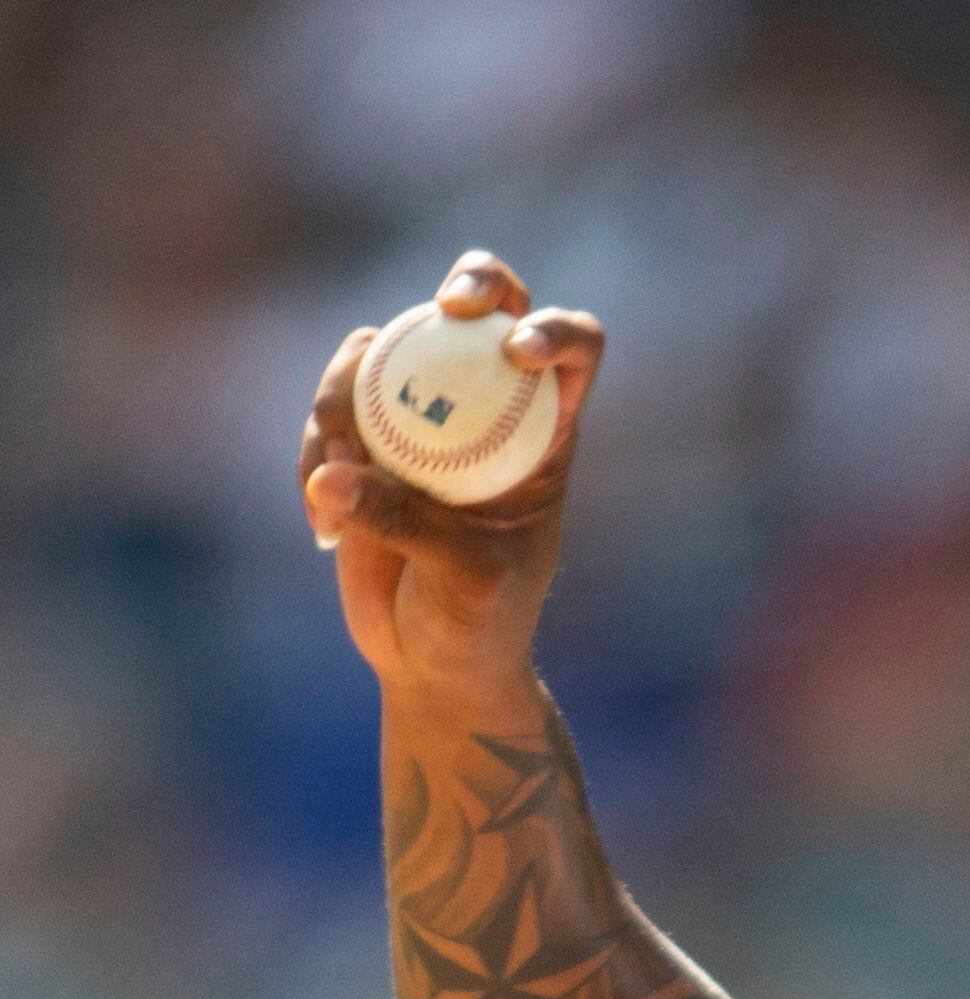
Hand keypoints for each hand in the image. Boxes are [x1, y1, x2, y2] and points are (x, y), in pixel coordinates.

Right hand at [297, 250, 603, 706]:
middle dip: (470, 284)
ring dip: (350, 394)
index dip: (552, 330)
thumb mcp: (464, 581)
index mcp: (545, 433)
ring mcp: (420, 412)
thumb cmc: (477, 623)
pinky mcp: (361, 435)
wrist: (430, 661)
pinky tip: (322, 525)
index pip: (571, 351)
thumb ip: (407, 524)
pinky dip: (315, 455)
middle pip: (485, 306)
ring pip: (386, 349)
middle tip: (444, 309)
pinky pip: (329, 409)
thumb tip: (335, 472)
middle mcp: (488, 406)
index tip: (515, 351)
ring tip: (340, 477)